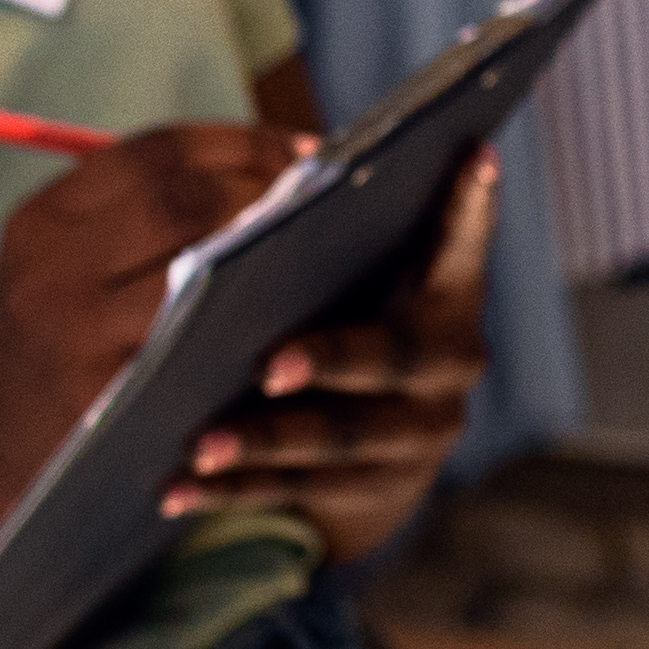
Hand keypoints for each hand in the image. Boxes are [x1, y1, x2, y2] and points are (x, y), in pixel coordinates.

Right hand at [0, 122, 297, 510]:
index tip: (300, 150)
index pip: (152, 153)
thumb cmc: (56, 363)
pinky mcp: (104, 390)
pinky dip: (254, 309)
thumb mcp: (60, 278)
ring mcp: (73, 332)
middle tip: (327, 195)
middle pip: (180, 195)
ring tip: (323, 240)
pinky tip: (298, 306)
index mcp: (39, 224)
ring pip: (195, 256)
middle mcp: (47, 267)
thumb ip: (131, 222)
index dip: (237, 142)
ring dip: (269, 242)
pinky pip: (199, 333)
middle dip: (264, 184)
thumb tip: (263, 162)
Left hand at [172, 153, 494, 563]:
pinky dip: (229, 491)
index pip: (460, 245)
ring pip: (338, 440)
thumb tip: (293, 173)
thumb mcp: (371, 271)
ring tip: (200, 442)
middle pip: (395, 359)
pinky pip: (294, 491)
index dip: (469, 210)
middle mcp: (451, 368)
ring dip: (265, 441)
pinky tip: (175, 488)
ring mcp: (416, 436)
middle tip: (268, 364)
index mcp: (451, 295)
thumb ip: (351, 232)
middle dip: (331, 360)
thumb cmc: (361, 314)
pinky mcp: (370, 489)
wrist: (385, 435)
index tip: (472, 157)